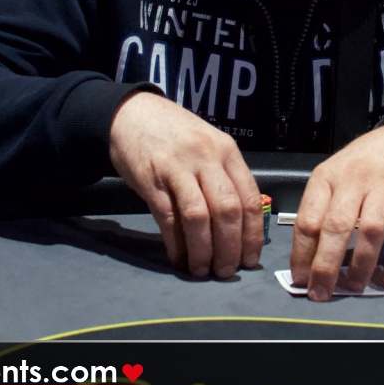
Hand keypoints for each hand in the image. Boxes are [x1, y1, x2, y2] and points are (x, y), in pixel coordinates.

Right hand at [108, 91, 261, 277]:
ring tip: (202, 270)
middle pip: (227, 211)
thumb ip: (224, 176)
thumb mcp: (208, 144)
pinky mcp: (151, 180)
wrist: (131, 112)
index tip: (250, 260)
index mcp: (227, 150)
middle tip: (226, 272)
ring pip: (199, 218)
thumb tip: (239, 225)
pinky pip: (168, 218)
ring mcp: (178, 167)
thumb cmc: (174, 132)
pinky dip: (176, 244)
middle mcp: (206, 157)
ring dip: (203, 251)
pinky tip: (179, 258)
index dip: (252, 235)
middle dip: (229, 248)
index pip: (249, 198)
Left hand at [290, 121, 383, 300]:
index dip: (301, 255)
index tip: (300, 280)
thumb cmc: (360, 164)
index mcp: (327, 178)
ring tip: (354, 287)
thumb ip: (319, 210)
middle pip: (336, 227)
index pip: (308, 219)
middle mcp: (354, 181)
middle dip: (326, 266)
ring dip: (361, 265)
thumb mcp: (332, 176)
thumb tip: (306, 260)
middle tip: (320, 294)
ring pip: (370, 231)